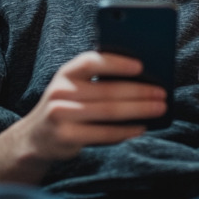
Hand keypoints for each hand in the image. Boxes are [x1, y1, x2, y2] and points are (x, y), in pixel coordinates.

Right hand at [0, 51, 166, 183]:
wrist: (36, 137)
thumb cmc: (67, 105)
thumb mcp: (75, 87)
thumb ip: (98, 80)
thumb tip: (142, 78)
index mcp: (66, 72)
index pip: (92, 61)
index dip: (117, 63)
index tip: (141, 66)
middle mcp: (60, 91)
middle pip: (107, 90)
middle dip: (139, 91)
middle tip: (162, 93)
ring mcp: (61, 115)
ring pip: (109, 111)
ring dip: (139, 110)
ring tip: (159, 109)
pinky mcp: (66, 137)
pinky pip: (103, 133)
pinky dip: (125, 131)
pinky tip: (142, 127)